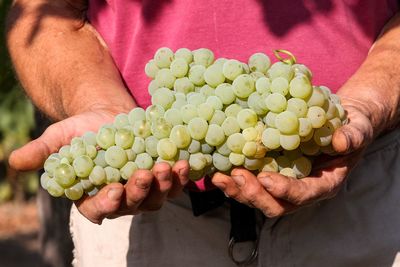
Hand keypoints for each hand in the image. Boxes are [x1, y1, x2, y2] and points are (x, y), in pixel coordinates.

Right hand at [9, 109, 189, 223]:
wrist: (112, 115)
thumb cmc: (84, 128)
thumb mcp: (62, 136)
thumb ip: (44, 150)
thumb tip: (14, 160)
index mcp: (94, 196)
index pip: (99, 211)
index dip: (106, 205)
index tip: (113, 190)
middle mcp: (122, 199)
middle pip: (133, 205)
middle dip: (139, 192)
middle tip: (144, 175)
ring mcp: (146, 190)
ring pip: (157, 197)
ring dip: (164, 185)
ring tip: (168, 167)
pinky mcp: (163, 176)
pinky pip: (174, 182)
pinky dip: (181, 175)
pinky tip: (184, 162)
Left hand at [212, 96, 376, 216]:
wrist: (339, 123)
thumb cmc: (351, 128)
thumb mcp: (358, 129)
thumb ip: (353, 136)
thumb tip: (341, 142)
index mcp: (324, 183)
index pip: (304, 194)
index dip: (285, 190)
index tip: (265, 177)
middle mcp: (301, 190)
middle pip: (276, 205)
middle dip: (254, 194)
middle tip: (237, 175)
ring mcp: (284, 183)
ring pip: (259, 198)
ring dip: (238, 191)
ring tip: (219, 177)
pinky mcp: (271, 173)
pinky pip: (251, 184)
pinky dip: (234, 180)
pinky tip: (218, 170)